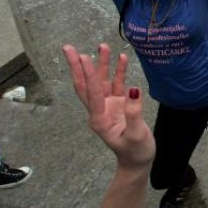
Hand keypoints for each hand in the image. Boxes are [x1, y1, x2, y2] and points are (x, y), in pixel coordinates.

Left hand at [63, 44, 154, 170]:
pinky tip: (122, 58)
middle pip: (86, 84)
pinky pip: (117, 84)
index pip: (92, 92)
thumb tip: (133, 90)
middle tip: (68, 48)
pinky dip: (118, 71)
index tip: (83, 57)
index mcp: (99, 119)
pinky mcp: (118, 105)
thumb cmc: (136, 152)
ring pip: (101, 81)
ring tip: (102, 46)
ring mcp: (108, 106)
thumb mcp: (136, 135)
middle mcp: (99, 110)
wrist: (138, 161)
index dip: (88, 74)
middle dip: (78, 66)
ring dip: (100, 64)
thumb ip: (134, 113)